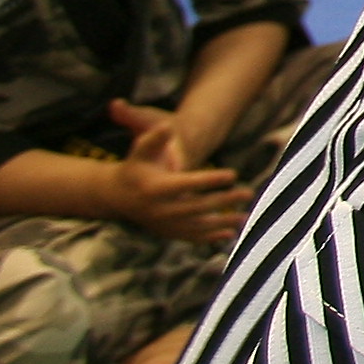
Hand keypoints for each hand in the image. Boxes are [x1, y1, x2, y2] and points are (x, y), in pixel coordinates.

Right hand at [102, 104, 252, 245]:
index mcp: (156, 188)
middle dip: (224, 200)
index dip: (211, 179)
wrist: (116, 196)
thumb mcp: (141, 150)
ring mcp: (164, 224)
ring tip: (244, 217)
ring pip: (197, 226)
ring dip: (222, 223)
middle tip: (248, 192)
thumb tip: (167, 126)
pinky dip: (211, 238)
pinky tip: (230, 235)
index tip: (233, 174)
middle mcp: (160, 210)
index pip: (188, 184)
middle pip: (198, 206)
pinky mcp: (167, 233)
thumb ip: (154, 139)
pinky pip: (191, 237)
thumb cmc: (135, 167)